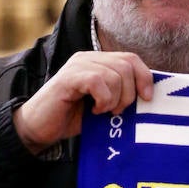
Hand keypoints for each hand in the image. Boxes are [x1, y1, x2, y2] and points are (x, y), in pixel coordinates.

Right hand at [13, 52, 153, 154]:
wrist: (39, 129)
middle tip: (117, 111)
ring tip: (103, 111)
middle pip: (126, 65)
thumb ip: (121, 95)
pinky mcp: (69, 77)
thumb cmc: (72, 118)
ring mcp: (77, 65)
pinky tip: (94, 110)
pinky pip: (98, 81)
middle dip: (130, 93)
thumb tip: (149, 96)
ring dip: (115, 99)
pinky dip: (103, 99)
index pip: (131, 58)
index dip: (145, 77)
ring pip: (114, 74)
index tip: (147, 99)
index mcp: (98, 62)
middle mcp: (88, 58)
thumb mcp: (103, 105)